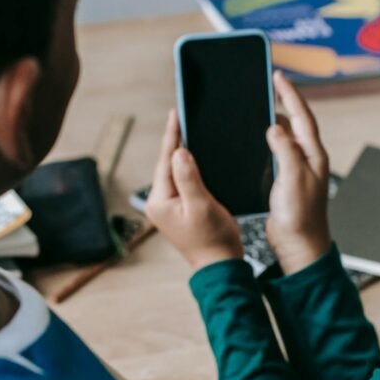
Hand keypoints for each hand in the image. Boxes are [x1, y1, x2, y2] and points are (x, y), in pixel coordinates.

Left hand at [146, 110, 243, 270]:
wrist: (220, 265)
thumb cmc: (212, 239)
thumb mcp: (200, 205)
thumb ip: (188, 177)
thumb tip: (179, 151)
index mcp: (159, 201)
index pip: (165, 161)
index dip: (172, 136)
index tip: (175, 114)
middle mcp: (159, 203)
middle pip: (167, 165)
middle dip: (175, 142)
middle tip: (181, 116)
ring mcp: (169, 207)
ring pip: (175, 172)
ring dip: (182, 154)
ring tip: (188, 130)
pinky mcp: (180, 209)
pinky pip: (183, 181)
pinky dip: (189, 168)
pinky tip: (196, 156)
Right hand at [266, 71, 331, 273]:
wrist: (299, 246)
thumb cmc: (300, 217)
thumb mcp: (293, 180)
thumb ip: (285, 151)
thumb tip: (275, 127)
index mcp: (313, 155)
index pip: (302, 116)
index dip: (290, 94)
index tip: (278, 75)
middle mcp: (306, 159)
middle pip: (294, 122)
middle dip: (281, 101)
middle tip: (266, 83)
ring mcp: (295, 170)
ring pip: (283, 137)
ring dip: (271, 121)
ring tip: (256, 105)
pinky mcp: (283, 181)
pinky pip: (274, 153)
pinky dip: (264, 141)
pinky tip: (252, 139)